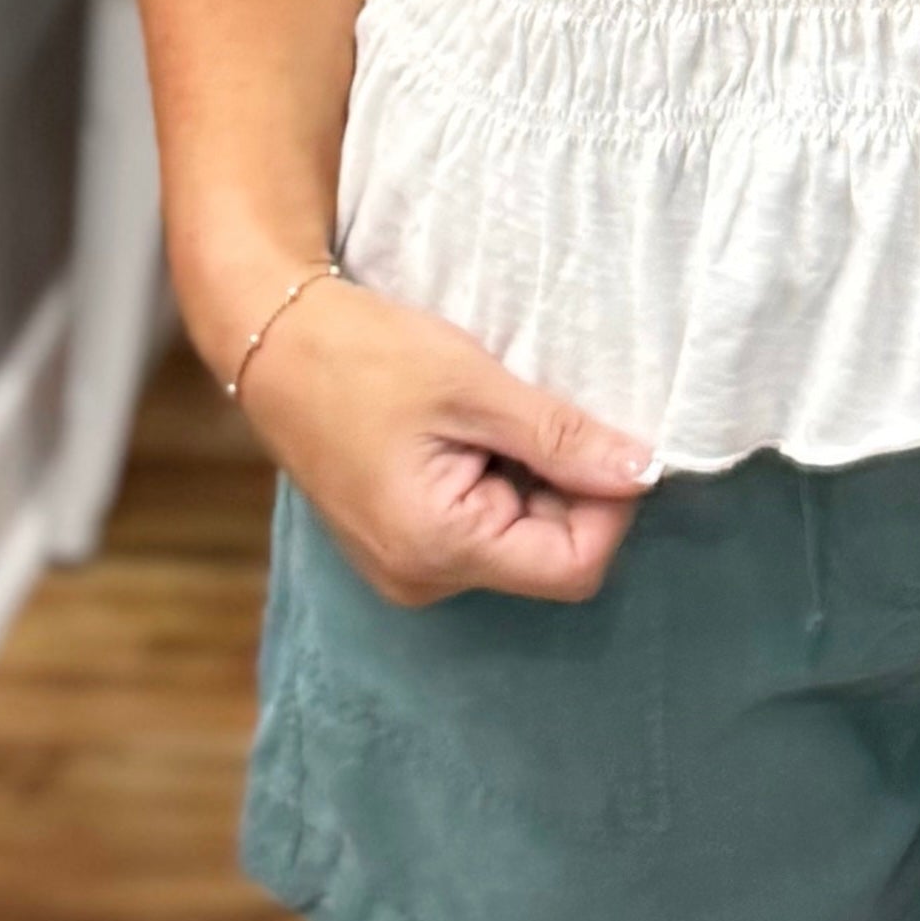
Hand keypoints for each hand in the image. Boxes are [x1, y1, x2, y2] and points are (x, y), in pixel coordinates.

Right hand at [231, 272, 655, 606]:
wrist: (274, 340)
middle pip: (548, 556)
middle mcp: (423, 580)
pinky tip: (473, 430)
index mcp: (440, 550)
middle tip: (537, 410)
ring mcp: (408, 567)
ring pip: (519, 541)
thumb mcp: (474, 386)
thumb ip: (562, 438)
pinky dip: (500, 481)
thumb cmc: (366, 355)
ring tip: (495, 415)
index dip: (609, 504)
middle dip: (568, 487)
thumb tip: (645, 471)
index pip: (575, 566)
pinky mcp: (401, 543)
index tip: (600, 433)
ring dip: (533, 480)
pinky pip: (482, 529)